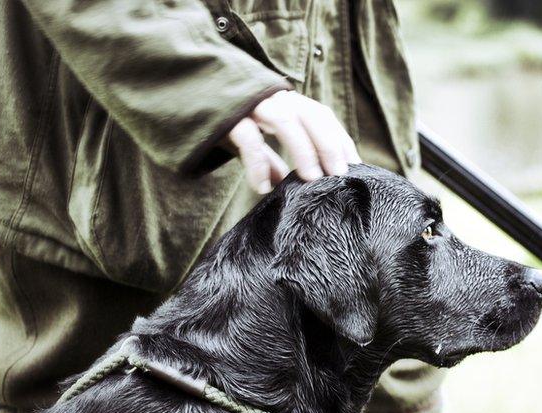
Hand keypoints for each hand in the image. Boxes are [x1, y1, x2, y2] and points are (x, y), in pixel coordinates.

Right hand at [227, 90, 361, 193]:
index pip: (322, 115)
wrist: (185, 94)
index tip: (356, 166)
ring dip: (302, 148)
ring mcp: (250, 105)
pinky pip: (248, 138)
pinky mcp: (227, 116)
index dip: (340, 138)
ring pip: (284, 120)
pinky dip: (258, 164)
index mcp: (286, 101)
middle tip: (339, 174)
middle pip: (310, 114)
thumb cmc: (229, 121)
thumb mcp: (257, 137)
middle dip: (329, 143)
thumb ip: (272, 159)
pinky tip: (262, 187)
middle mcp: (273, 99)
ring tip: (311, 179)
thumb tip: (284, 186)